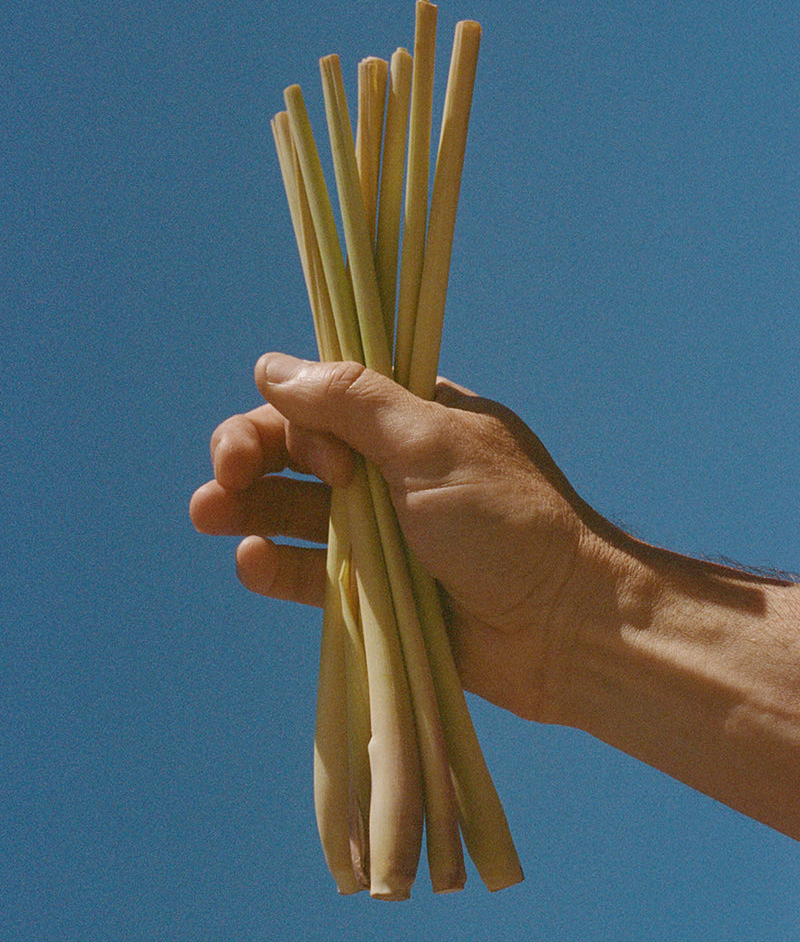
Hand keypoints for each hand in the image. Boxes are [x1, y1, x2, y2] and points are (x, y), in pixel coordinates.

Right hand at [190, 353, 620, 720]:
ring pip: (294, 511)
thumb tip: (271, 366)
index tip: (316, 455)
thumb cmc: (507, 521)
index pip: (324, 399)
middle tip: (222, 479)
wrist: (563, 628)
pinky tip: (251, 561)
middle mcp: (390, 468)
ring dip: (247, 508)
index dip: (294, 419)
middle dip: (250, 458)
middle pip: (297, 452)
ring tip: (206, 513)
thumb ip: (351, 401)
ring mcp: (381, 531)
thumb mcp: (430, 442)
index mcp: (411, 419)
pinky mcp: (374, 590)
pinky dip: (277, 564)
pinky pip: (311, 571)